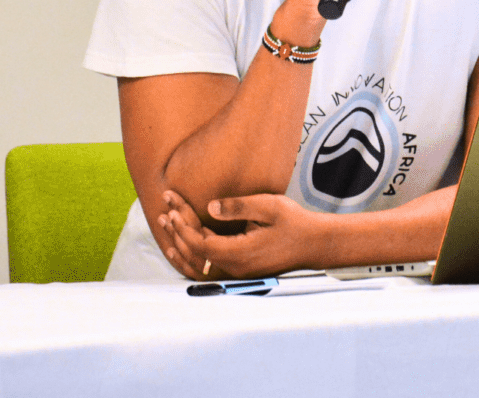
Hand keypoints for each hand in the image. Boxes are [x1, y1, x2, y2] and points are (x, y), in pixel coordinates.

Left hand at [158, 189, 328, 279]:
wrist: (314, 244)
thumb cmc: (294, 223)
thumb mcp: (269, 207)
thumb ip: (238, 207)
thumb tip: (210, 207)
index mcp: (240, 254)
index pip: (200, 244)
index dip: (183, 228)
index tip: (172, 208)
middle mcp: (235, 268)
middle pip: (196, 253)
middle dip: (177, 231)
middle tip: (164, 208)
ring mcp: (237, 271)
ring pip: (199, 262)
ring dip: (181, 243)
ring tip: (166, 224)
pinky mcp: (240, 269)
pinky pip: (208, 265)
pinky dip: (192, 254)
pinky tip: (182, 244)